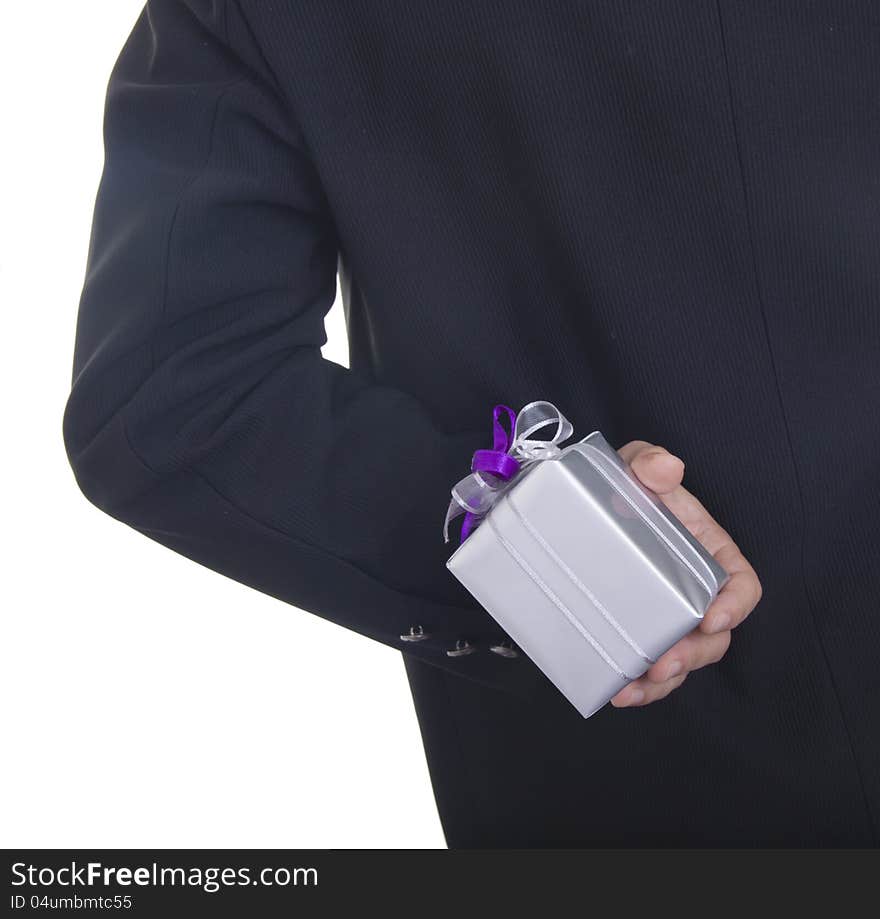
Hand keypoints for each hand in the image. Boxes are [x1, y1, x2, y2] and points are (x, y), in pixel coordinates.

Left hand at [609, 441, 761, 707]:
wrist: (583, 505)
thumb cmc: (625, 486)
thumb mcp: (636, 465)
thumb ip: (649, 462)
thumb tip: (664, 469)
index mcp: (709, 554)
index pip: (741, 585)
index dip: (736, 605)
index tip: (712, 619)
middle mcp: (694, 591)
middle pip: (713, 636)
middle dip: (692, 655)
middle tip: (663, 664)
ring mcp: (667, 616)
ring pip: (682, 660)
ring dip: (663, 682)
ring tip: (633, 688)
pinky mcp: (638, 632)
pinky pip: (647, 667)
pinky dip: (637, 685)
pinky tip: (615, 690)